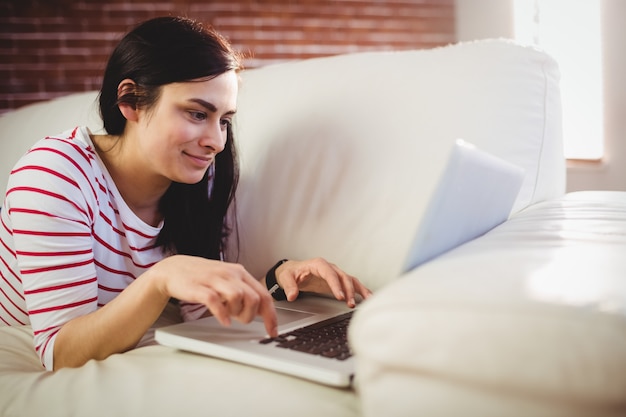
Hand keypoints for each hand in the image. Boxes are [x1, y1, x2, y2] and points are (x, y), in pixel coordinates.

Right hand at [150, 255, 277, 336]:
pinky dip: (222, 313)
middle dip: (251, 315)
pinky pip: (215, 301)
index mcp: (240, 273)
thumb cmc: (203, 278)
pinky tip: (224, 320)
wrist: (174, 269)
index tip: (272, 331)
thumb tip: (261, 311)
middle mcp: (230, 274)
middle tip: (240, 319)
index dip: (271, 315)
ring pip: (238, 297)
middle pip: (254, 298)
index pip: (264, 294)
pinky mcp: (199, 287)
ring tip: (229, 315)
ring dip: (237, 312)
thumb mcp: (227, 281)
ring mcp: (214, 279)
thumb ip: (243, 292)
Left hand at [274, 258, 371, 306]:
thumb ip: (289, 286)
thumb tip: (292, 295)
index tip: (340, 296)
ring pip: (350, 280)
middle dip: (348, 290)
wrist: (293, 271)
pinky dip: (360, 290)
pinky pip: (351, 285)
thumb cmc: (292, 272)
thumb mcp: (286, 277)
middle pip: (343, 277)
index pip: (330, 274)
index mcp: (318, 264)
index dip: (336, 285)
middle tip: (349, 303)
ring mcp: (335, 274)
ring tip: (366, 300)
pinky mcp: (337, 281)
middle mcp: (329, 268)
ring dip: (358, 290)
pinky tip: (368, 298)